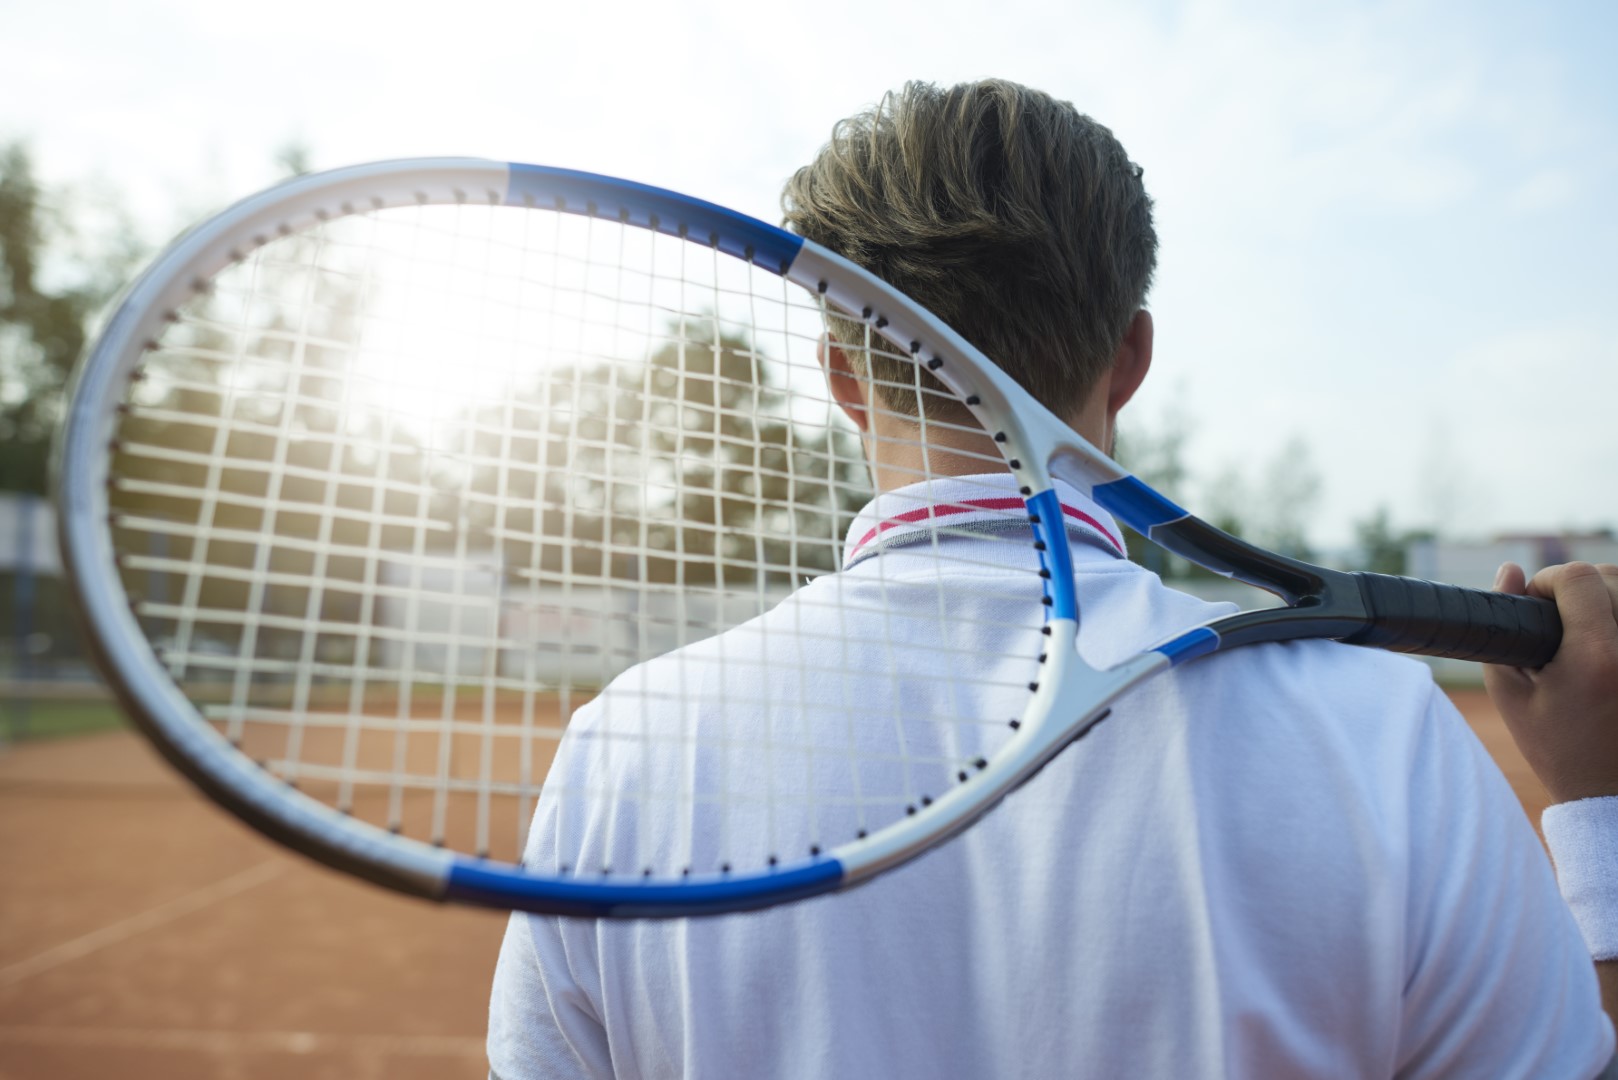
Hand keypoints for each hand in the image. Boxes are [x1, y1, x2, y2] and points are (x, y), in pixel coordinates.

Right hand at [1485, 562, 1617, 804]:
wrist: (1609, 793)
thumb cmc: (1556, 747)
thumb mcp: (1512, 692)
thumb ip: (1503, 629)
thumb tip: (1509, 570)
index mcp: (1596, 657)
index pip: (1578, 578)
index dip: (1548, 581)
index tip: (1534, 603)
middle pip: (1612, 576)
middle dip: (1579, 585)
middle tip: (1558, 615)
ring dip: (1607, 597)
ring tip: (1584, 625)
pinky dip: (1617, 618)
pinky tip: (1605, 637)